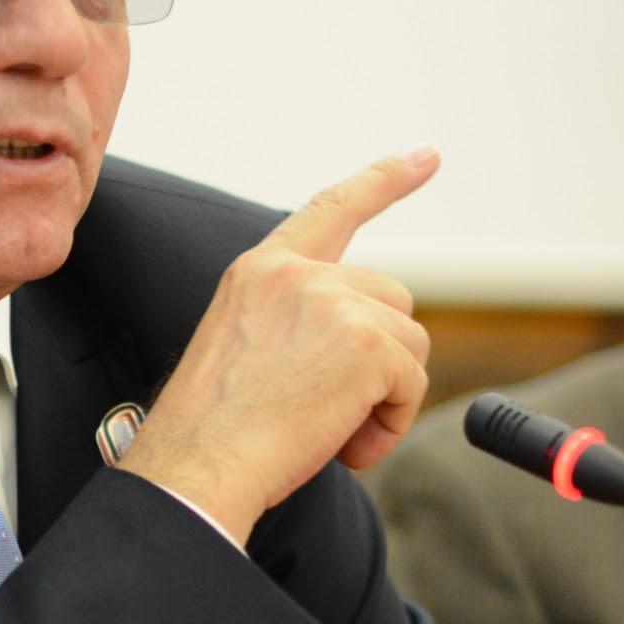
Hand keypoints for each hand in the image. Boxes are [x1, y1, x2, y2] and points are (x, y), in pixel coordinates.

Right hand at [118, 147, 438, 544]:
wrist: (198, 466)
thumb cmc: (212, 431)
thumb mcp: (242, 346)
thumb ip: (297, 321)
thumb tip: (362, 342)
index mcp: (261, 272)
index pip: (332, 209)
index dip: (384, 180)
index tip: (425, 157)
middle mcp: (299, 275)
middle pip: (391, 301)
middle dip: (379, 358)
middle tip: (328, 412)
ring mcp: (335, 302)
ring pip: (410, 344)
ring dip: (385, 396)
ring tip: (330, 432)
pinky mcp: (368, 343)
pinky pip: (413, 384)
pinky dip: (391, 424)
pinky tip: (347, 447)